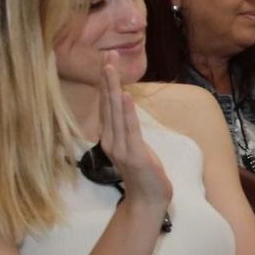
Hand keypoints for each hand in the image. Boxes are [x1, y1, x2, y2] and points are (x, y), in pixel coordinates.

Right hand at [97, 56, 171, 212]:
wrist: (148, 200)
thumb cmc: (143, 172)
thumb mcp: (132, 144)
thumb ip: (126, 127)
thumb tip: (124, 105)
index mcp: (109, 136)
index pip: (107, 103)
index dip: (106, 81)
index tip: (108, 58)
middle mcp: (110, 140)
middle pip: (107, 103)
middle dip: (107, 78)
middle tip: (107, 54)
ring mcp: (120, 148)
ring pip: (115, 112)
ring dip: (113, 88)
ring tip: (110, 67)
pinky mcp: (133, 155)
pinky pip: (130, 129)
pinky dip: (127, 112)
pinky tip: (125, 95)